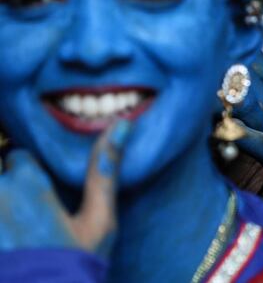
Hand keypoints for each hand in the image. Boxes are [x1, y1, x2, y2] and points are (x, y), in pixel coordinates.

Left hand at [0, 120, 130, 257]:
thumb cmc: (74, 267)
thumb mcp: (99, 222)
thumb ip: (105, 171)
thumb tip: (122, 124)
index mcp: (27, 183)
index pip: (18, 155)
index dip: (27, 172)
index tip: (39, 191)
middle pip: (0, 175)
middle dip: (10, 190)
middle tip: (27, 214)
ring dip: (5, 207)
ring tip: (17, 228)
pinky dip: (1, 227)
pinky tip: (10, 242)